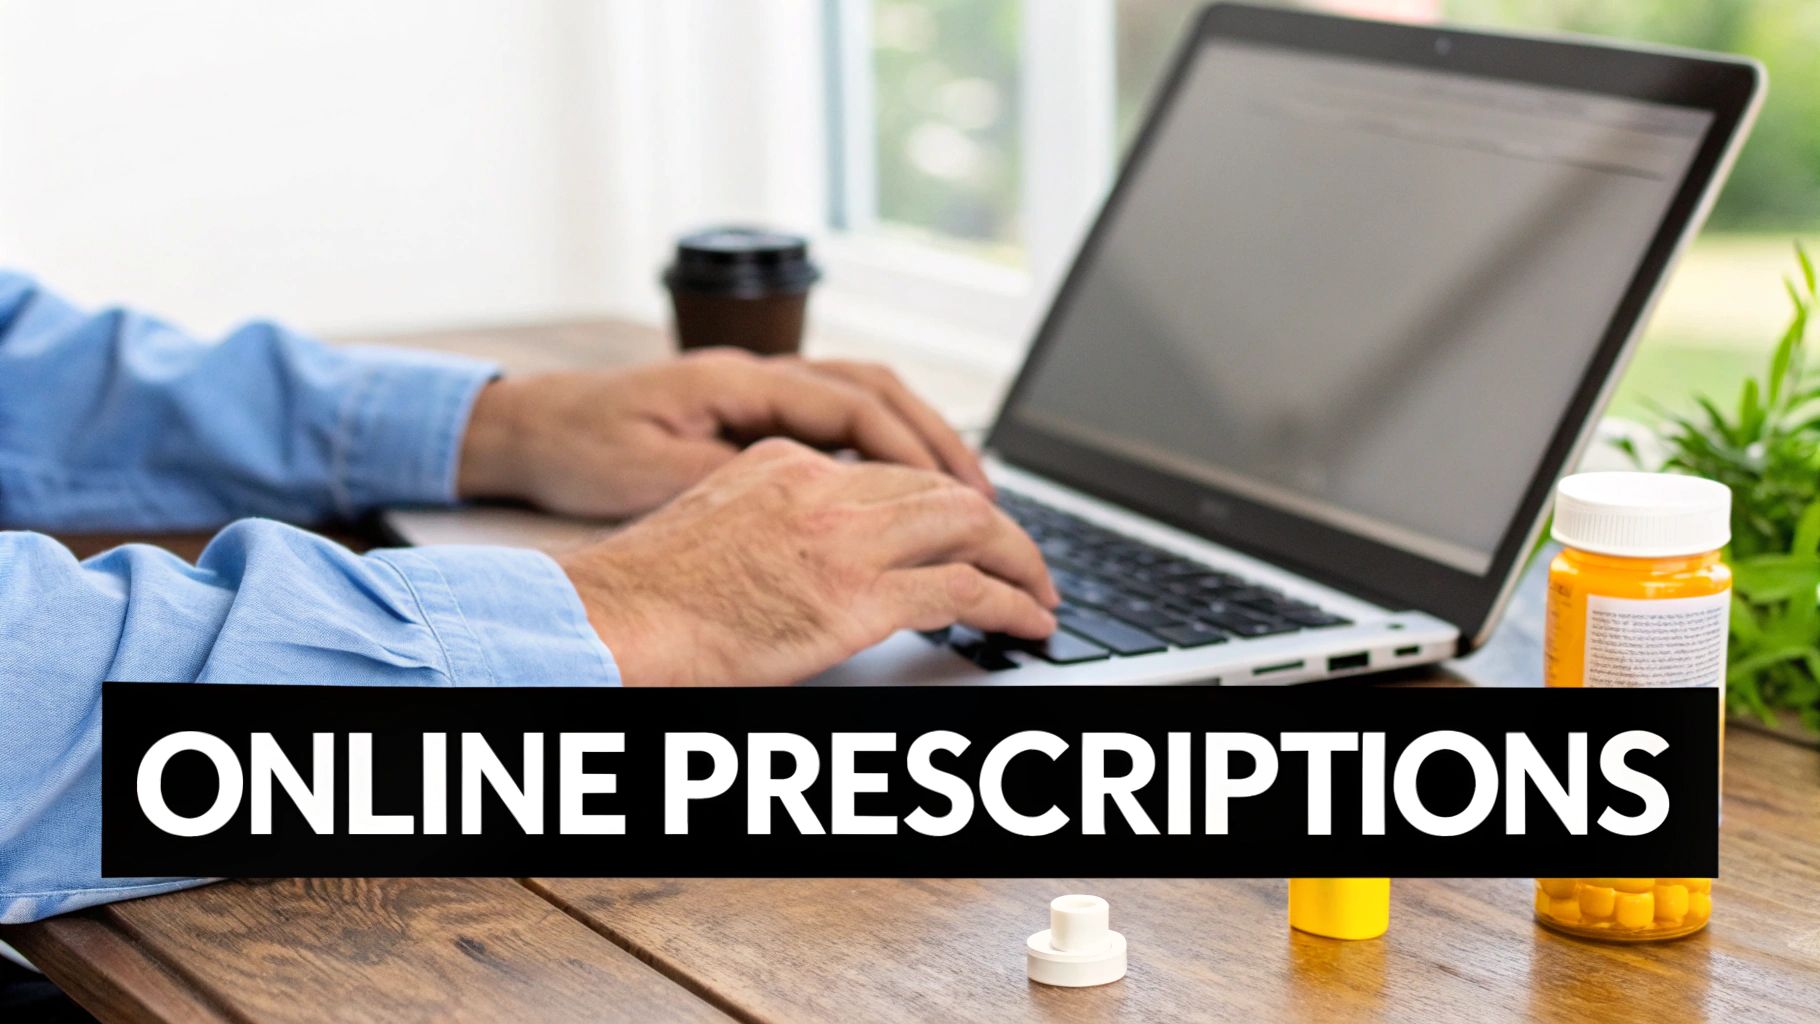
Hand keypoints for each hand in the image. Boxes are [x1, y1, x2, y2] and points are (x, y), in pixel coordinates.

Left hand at [456, 347, 990, 517]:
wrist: (531, 427)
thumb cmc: (581, 445)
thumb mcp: (654, 472)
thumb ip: (738, 479)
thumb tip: (821, 496)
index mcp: (742, 378)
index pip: (859, 406)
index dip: (920, 454)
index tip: (964, 501)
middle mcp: (760, 371)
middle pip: (879, 391)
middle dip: (941, 444)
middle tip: (988, 501)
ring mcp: (758, 388)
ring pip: (865, 401)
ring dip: (919, 444)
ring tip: (963, 497)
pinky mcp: (750, 413)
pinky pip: (838, 421)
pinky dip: (882, 450)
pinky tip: (901, 493)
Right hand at [555, 438, 1057, 684]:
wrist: (609, 623)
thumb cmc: (641, 596)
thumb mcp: (713, 525)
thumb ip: (772, 523)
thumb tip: (805, 559)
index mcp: (785, 463)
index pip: (890, 472)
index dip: (943, 502)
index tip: (967, 530)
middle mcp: (823, 487)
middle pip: (942, 489)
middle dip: (996, 525)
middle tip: (1024, 562)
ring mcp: (844, 540)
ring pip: (971, 528)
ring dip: (1021, 561)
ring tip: (1042, 594)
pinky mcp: (857, 598)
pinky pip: (965, 591)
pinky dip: (1011, 604)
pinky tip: (1029, 622)